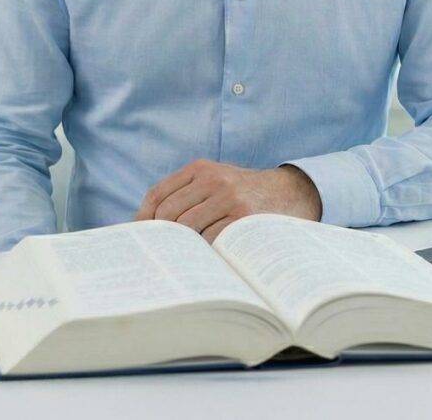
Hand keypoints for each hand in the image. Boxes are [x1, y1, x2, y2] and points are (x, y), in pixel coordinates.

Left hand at [134, 160, 321, 243]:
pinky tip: (205, 261)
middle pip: (169, 212)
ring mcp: (228, 197)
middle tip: (158, 255)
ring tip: (179, 261)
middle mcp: (212, 179)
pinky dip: (205, 253)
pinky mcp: (244, 217)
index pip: (158, 193)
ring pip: (188, 227)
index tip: (139, 236)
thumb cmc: (245, 191)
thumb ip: (188, 193)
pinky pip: (212, 240)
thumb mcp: (216, 180)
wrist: (292, 191)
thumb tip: (150, 223)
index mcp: (200, 169)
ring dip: (183, 247)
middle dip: (161, 236)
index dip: (144, 217)